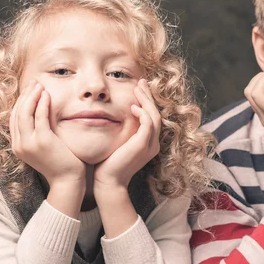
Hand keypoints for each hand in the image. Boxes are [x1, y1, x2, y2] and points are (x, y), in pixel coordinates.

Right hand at [10, 81, 85, 189]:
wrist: (68, 181)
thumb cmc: (61, 164)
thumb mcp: (45, 148)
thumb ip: (40, 134)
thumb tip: (43, 116)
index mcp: (18, 146)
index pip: (15, 118)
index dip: (21, 102)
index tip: (30, 90)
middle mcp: (20, 145)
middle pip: (17, 113)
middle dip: (25, 96)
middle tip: (34, 83)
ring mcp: (29, 144)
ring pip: (25, 113)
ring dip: (32, 96)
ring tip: (39, 85)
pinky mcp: (42, 142)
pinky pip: (39, 118)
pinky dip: (42, 104)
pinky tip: (47, 95)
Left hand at [93, 79, 160, 193]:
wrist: (108, 182)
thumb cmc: (107, 164)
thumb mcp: (117, 143)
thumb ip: (121, 131)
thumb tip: (111, 115)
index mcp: (148, 143)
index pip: (152, 118)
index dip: (147, 102)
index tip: (139, 88)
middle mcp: (153, 144)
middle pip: (156, 114)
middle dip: (149, 96)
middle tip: (141, 82)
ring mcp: (150, 145)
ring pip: (154, 116)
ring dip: (146, 101)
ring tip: (137, 88)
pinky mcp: (143, 145)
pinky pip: (148, 124)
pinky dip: (143, 113)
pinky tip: (133, 107)